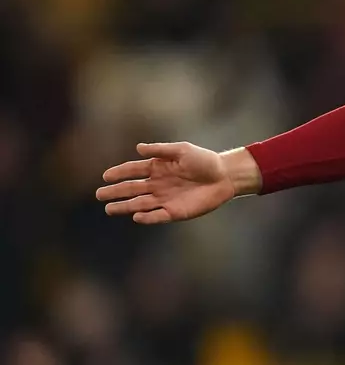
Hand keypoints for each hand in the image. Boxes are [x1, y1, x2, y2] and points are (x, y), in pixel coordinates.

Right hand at [96, 142, 247, 223]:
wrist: (225, 176)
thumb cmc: (205, 160)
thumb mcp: (182, 150)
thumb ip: (160, 150)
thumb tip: (138, 148)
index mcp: (157, 167)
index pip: (133, 170)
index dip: (119, 173)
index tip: (105, 176)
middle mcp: (158, 184)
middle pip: (132, 189)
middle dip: (116, 192)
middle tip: (99, 195)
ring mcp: (165, 199)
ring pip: (140, 204)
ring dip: (125, 206)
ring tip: (109, 209)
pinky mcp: (176, 211)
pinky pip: (158, 215)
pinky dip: (147, 217)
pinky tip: (136, 216)